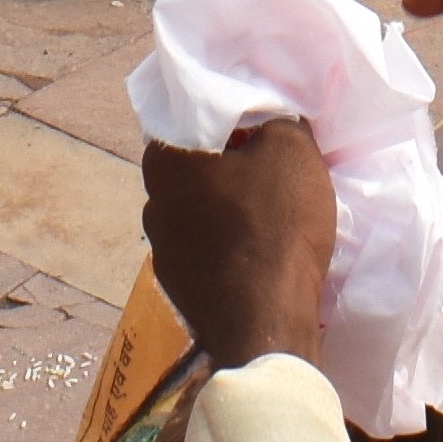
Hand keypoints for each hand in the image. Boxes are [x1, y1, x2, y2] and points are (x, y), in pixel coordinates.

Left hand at [137, 120, 335, 369]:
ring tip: (270, 217)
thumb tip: (268, 124)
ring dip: (229, 210)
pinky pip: (206, 252)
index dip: (233, 121)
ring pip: (200, 213)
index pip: (192, 120)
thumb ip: (276, 122)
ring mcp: (161, 252)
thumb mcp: (292, 148)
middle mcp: (150, 203)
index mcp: (163, 160)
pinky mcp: (178, 289)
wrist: (266, 321)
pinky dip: (229, 248)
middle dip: (229, 166)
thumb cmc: (275, 223)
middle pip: (196, 169)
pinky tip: (259, 255)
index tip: (263, 132)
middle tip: (271, 170)